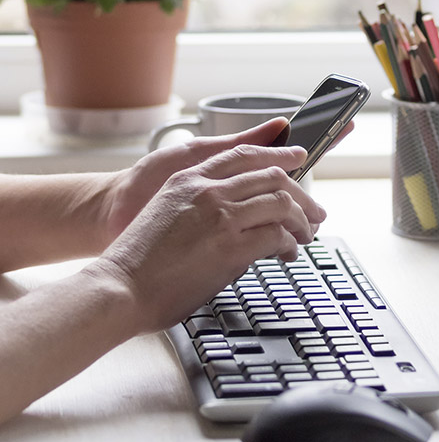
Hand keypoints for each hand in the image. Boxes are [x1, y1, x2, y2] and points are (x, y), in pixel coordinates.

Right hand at [94, 139, 326, 333]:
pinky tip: (288, 254)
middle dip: (303, 195)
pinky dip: (290, 245)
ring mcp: (220, 216)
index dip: (279, 154)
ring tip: (307, 235)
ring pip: (282, 204)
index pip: (245, 153)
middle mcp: (207, 190)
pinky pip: (277, 236)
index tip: (299, 158)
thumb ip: (203, 203)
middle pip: (273, 177)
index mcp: (189, 178)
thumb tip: (240, 216)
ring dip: (302, 221)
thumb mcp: (167, 211)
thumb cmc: (139, 259)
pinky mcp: (230, 246)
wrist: (119, 287)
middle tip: (315, 212)